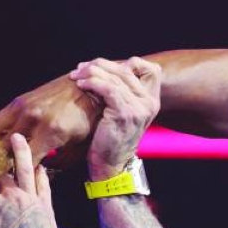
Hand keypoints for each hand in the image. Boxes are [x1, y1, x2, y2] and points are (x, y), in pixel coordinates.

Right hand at [0, 74, 100, 168]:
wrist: (84, 89)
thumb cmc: (84, 119)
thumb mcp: (77, 144)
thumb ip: (57, 160)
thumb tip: (37, 172)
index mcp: (50, 133)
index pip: (26, 161)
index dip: (20, 173)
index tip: (18, 179)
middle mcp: (33, 120)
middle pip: (5, 149)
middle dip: (3, 162)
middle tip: (3, 170)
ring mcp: (23, 108)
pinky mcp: (17, 101)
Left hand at [69, 57, 162, 177]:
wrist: (110, 164)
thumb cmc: (110, 138)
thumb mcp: (121, 113)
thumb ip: (121, 93)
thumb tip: (104, 70)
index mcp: (151, 101)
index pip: (151, 69)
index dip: (130, 62)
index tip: (104, 66)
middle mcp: (149, 102)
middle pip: (126, 69)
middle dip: (100, 65)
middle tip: (80, 68)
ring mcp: (139, 108)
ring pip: (115, 77)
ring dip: (92, 73)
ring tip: (76, 76)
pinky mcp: (125, 114)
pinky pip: (108, 89)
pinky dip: (93, 83)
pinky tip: (81, 85)